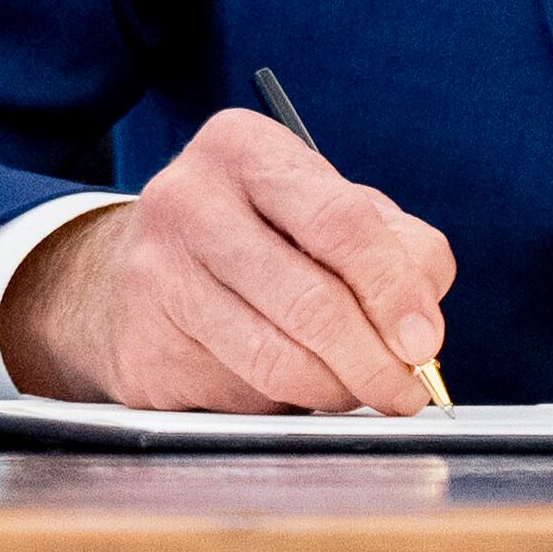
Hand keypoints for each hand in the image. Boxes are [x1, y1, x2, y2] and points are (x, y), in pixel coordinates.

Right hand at [0, 108, 455, 411]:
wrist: (126, 274)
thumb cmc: (253, 236)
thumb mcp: (323, 209)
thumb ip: (393, 247)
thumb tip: (422, 322)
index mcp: (244, 147)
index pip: (341, 222)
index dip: (394, 289)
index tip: (425, 342)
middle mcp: (189, 201)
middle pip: (312, 300)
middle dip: (374, 360)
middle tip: (406, 391)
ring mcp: (155, 275)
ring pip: (277, 360)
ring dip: (336, 391)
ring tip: (357, 391)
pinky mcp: (142, 348)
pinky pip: (239, 396)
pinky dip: (283, 404)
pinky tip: (290, 387)